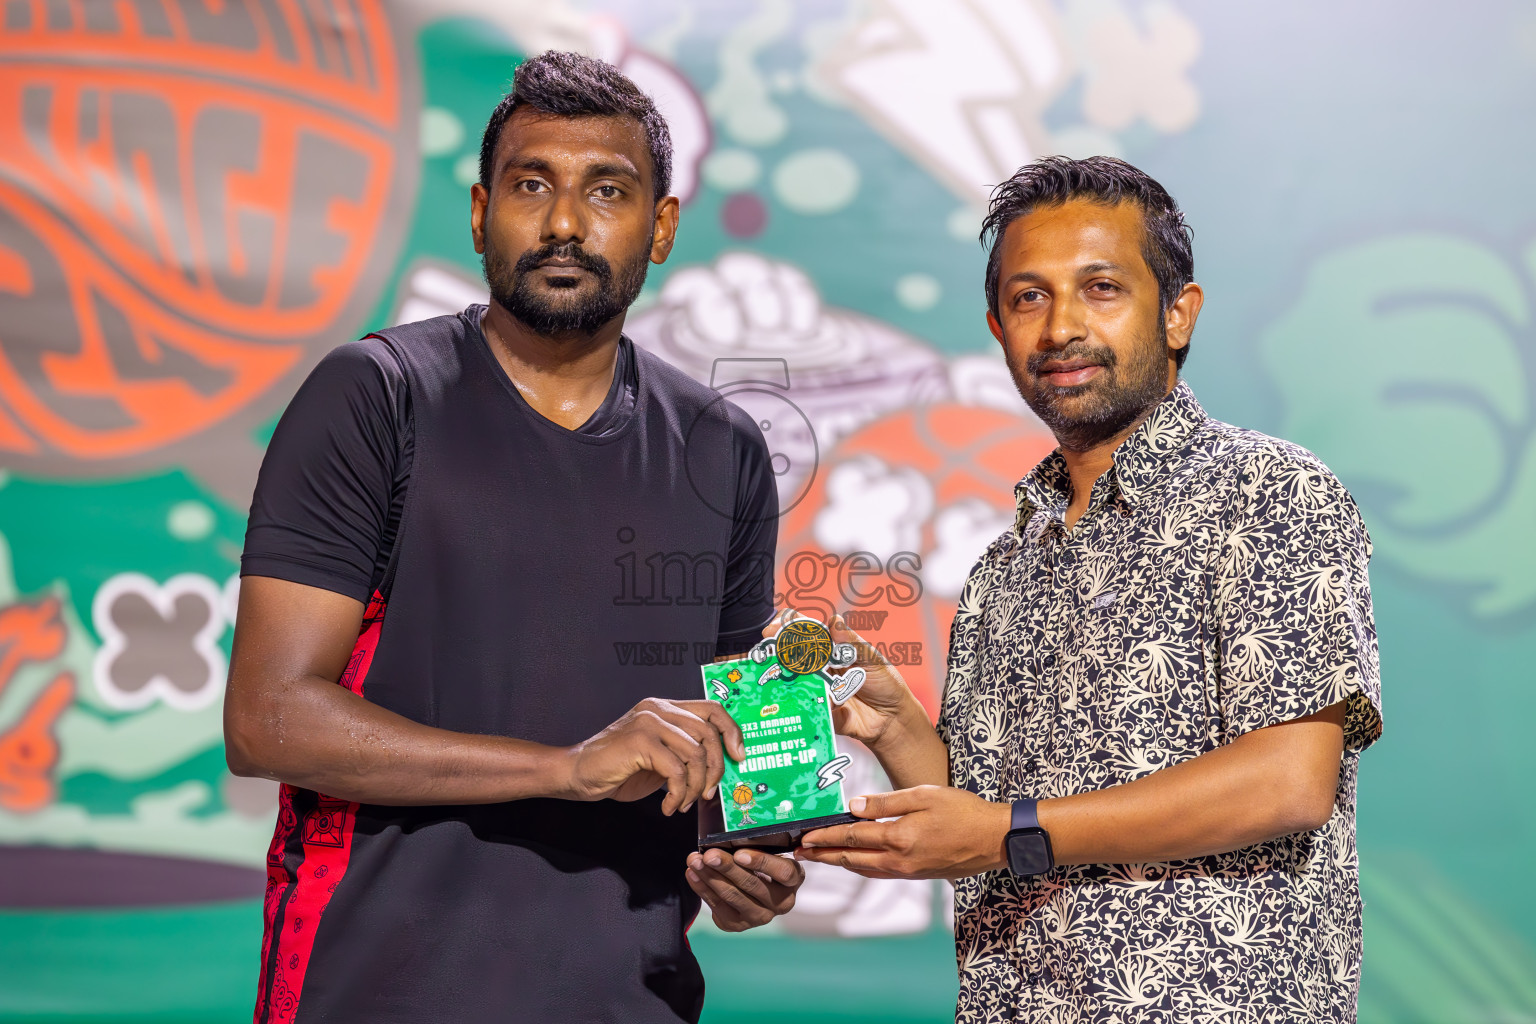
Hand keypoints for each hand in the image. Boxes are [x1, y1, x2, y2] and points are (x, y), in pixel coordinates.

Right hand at [563, 699, 746, 814]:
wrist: (576, 774)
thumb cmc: (617, 769)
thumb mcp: (659, 758)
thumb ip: (684, 754)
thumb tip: (717, 771)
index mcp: (665, 708)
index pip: (712, 708)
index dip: (732, 731)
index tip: (739, 756)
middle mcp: (658, 709)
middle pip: (709, 733)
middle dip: (715, 769)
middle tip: (707, 793)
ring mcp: (649, 722)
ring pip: (695, 753)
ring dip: (694, 787)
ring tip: (681, 803)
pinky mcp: (640, 741)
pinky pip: (676, 770)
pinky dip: (677, 794)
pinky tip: (668, 806)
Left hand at [686, 847, 803, 931]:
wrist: (755, 892)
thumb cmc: (761, 863)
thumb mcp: (768, 852)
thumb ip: (757, 847)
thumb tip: (727, 837)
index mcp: (793, 880)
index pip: (783, 873)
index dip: (761, 863)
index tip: (739, 853)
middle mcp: (782, 903)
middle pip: (752, 884)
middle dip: (727, 867)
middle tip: (709, 855)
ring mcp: (760, 917)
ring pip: (733, 896)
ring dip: (710, 877)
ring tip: (695, 861)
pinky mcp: (739, 925)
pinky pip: (717, 906)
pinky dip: (702, 888)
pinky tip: (692, 874)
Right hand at [759, 611, 916, 747]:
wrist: (891, 720)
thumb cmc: (885, 684)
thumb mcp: (872, 660)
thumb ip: (852, 643)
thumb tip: (834, 621)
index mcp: (833, 648)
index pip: (808, 632)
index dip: (790, 626)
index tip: (776, 626)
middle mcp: (820, 666)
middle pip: (793, 652)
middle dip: (777, 646)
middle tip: (767, 644)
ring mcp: (815, 687)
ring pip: (792, 677)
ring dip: (780, 672)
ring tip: (771, 668)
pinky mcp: (816, 707)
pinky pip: (801, 704)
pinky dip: (794, 699)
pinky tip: (788, 696)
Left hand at [794, 785, 1010, 879]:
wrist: (996, 840)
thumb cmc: (963, 810)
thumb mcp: (924, 795)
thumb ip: (886, 802)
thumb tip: (852, 807)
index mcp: (899, 838)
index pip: (852, 838)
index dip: (825, 839)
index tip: (803, 839)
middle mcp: (899, 861)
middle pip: (852, 860)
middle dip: (824, 857)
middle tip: (800, 854)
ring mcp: (909, 872)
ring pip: (865, 870)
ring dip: (840, 864)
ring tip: (820, 858)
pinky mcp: (918, 875)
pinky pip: (881, 873)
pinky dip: (862, 867)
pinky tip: (856, 861)